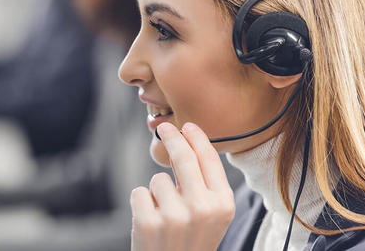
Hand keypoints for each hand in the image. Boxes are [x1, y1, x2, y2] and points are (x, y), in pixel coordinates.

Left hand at [130, 122, 234, 250]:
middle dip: (172, 138)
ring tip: (164, 215)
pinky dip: (142, 203)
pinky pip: (140, 192)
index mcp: (224, 204)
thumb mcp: (210, 215)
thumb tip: (186, 142)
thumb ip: (204, 184)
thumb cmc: (191, 240)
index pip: (209, 159)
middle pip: (183, 157)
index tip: (186, 126)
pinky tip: (151, 222)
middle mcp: (202, 208)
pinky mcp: (148, 222)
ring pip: (158, 179)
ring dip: (157, 191)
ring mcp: (175, 216)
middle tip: (163, 128)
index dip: (197, 137)